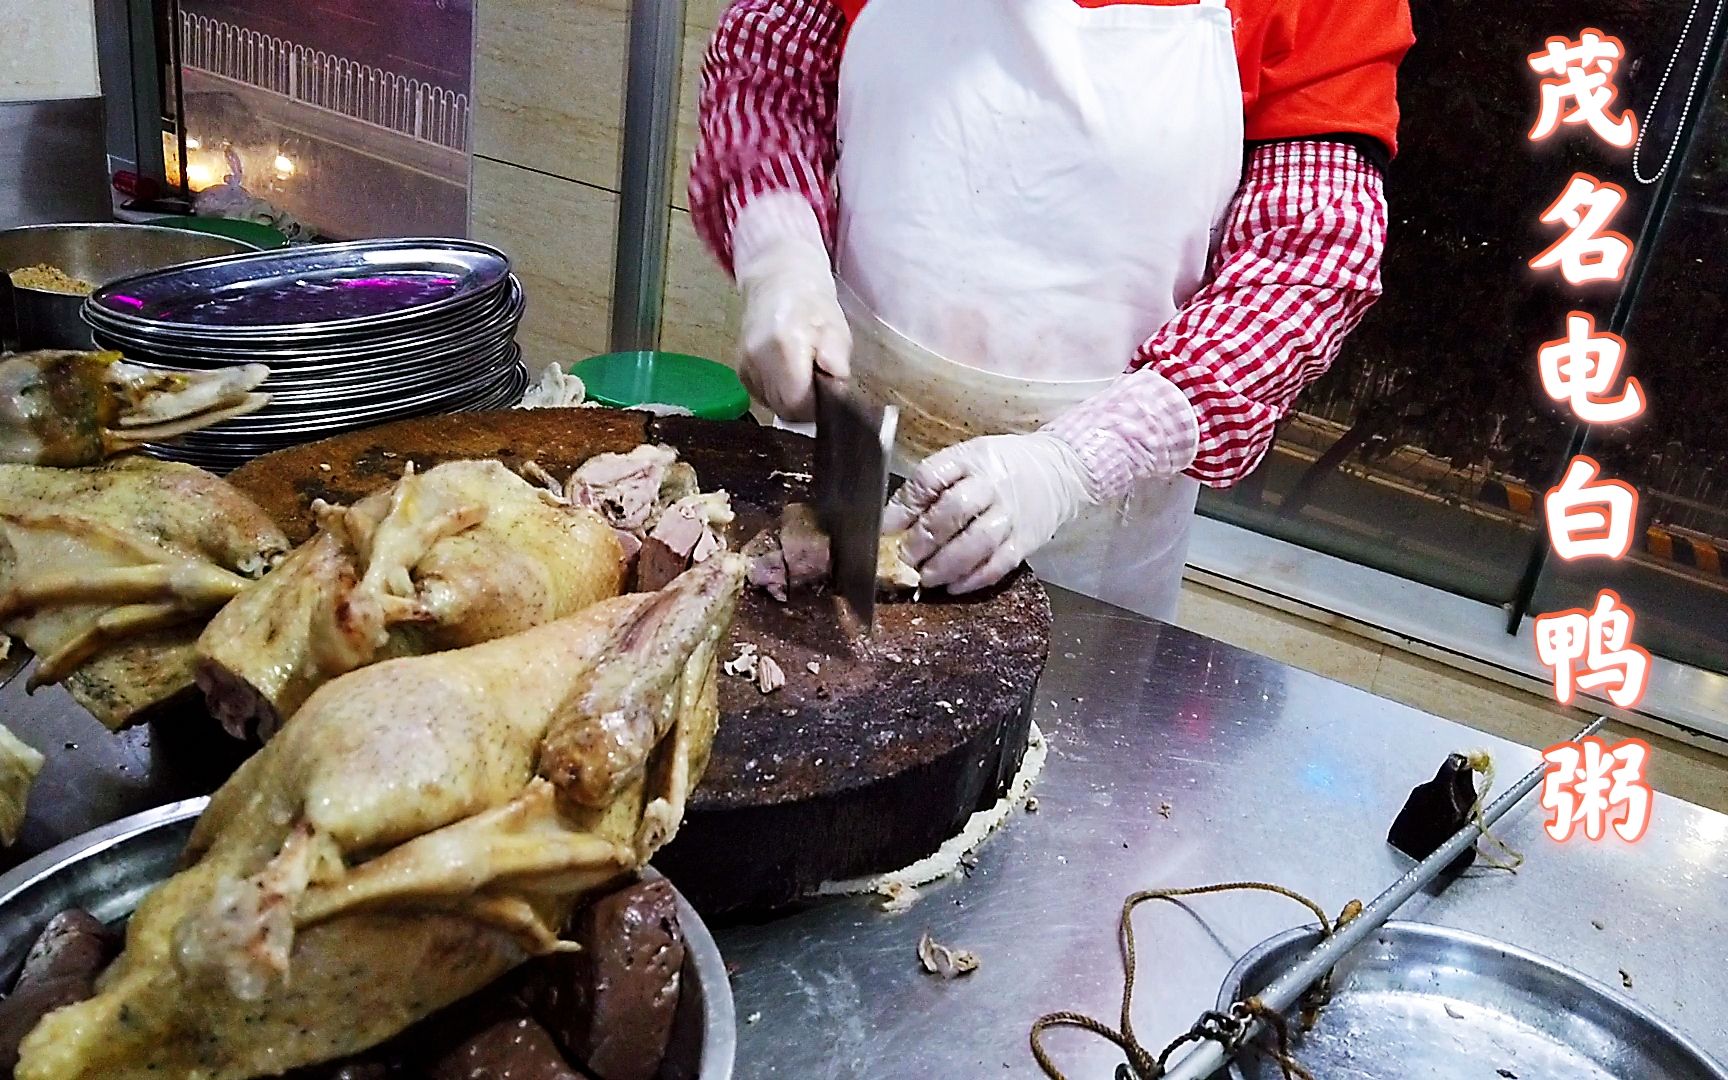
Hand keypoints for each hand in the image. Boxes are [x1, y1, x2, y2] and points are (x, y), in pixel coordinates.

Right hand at [732, 193, 849, 421]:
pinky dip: (781, 392)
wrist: (778, 281)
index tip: (829, 391)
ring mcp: (745, 365)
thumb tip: (836, 388)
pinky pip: (764, 397)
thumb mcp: (837, 328)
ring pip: (775, 405)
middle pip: (786, 409)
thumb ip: (837, 360)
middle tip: (820, 379)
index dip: (819, 405)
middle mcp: (758, 357)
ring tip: (804, 370)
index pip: (799, 404)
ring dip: (794, 397)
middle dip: (808, 402)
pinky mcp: (741, 372)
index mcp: (784, 344)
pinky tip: (789, 371)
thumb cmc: (811, 304)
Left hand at [883, 433, 1096, 592]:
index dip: (904, 506)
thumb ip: (928, 489)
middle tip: (906, 557)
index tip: (886, 529)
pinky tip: (953, 586)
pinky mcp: (1026, 540)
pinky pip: (999, 564)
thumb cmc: (997, 469)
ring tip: (926, 577)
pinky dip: (973, 579)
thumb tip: (890, 523)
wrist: (1056, 471)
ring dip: (946, 565)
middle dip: (924, 539)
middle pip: (954, 510)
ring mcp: (1012, 513)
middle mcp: (992, 484)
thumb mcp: (963, 462)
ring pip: (977, 542)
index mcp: (970, 459)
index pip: (931, 478)